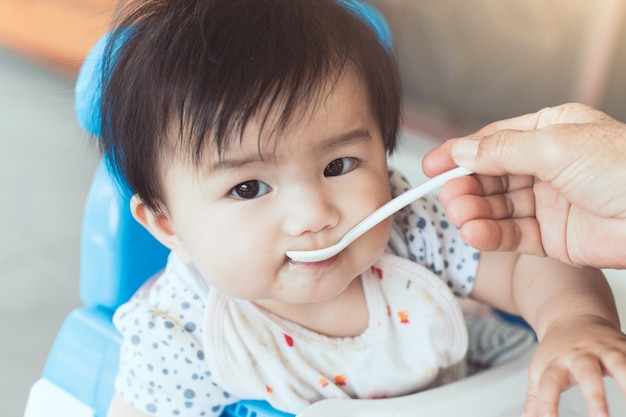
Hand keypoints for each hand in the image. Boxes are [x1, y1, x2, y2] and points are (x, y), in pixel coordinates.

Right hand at [422, 103, 625, 268]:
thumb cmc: (625, 168)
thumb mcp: (555, 146)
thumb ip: (502, 150)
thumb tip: (461, 150)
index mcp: (549, 133)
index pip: (493, 142)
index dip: (458, 154)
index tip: (430, 166)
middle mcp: (546, 167)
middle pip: (491, 177)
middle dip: (466, 187)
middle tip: (449, 198)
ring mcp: (549, 203)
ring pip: (498, 208)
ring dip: (475, 213)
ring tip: (461, 218)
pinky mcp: (553, 237)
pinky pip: (513, 235)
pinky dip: (491, 235)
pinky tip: (476, 234)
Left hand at [524, 315, 625, 416]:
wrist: (573, 318)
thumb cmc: (557, 352)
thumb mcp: (541, 370)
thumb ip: (536, 396)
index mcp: (556, 362)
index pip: (548, 384)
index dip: (547, 403)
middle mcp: (580, 354)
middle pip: (586, 372)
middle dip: (595, 395)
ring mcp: (604, 349)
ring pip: (620, 362)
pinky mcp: (624, 346)